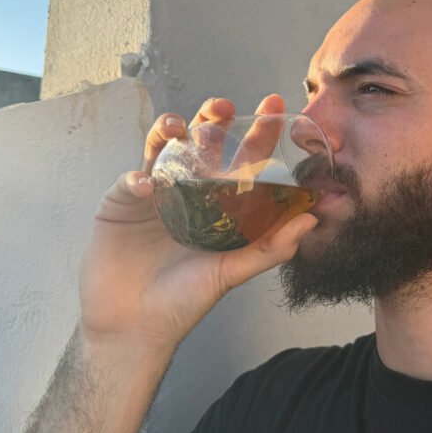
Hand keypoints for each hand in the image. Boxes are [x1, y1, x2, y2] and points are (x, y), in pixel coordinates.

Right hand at [77, 94, 316, 354]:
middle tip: (223, 106)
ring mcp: (152, 193)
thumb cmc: (185, 300)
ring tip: (179, 126)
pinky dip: (137, 179)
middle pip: (201, 144)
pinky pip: (129, 181)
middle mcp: (187, 190)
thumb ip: (270, 248)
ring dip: (170, 132)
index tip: (274, 106)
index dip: (258, 133)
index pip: (241, 159)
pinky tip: (147, 185)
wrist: (133, 326)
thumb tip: (311, 219)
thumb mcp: (232, 272)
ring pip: (162, 150)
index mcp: (217, 202)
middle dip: (211, 120)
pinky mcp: (120, 203)